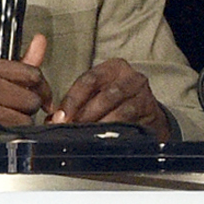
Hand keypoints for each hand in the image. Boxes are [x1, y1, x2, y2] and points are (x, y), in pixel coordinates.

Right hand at [0, 33, 51, 136]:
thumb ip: (16, 65)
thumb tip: (40, 42)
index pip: (33, 74)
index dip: (41, 90)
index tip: (41, 99)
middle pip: (32, 98)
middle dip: (26, 110)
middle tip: (10, 113)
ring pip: (25, 117)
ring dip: (17, 125)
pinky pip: (13, 130)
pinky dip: (8, 136)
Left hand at [56, 58, 172, 136]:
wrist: (146, 114)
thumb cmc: (115, 103)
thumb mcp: (96, 95)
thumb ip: (76, 103)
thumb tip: (53, 121)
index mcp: (113, 68)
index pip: (88, 80)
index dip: (72, 100)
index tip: (59, 117)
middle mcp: (130, 76)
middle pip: (103, 95)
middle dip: (84, 114)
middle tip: (70, 128)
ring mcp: (142, 92)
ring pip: (117, 109)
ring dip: (98, 123)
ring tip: (84, 135)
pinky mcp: (149, 108)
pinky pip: (128, 119)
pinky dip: (112, 128)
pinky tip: (102, 136)